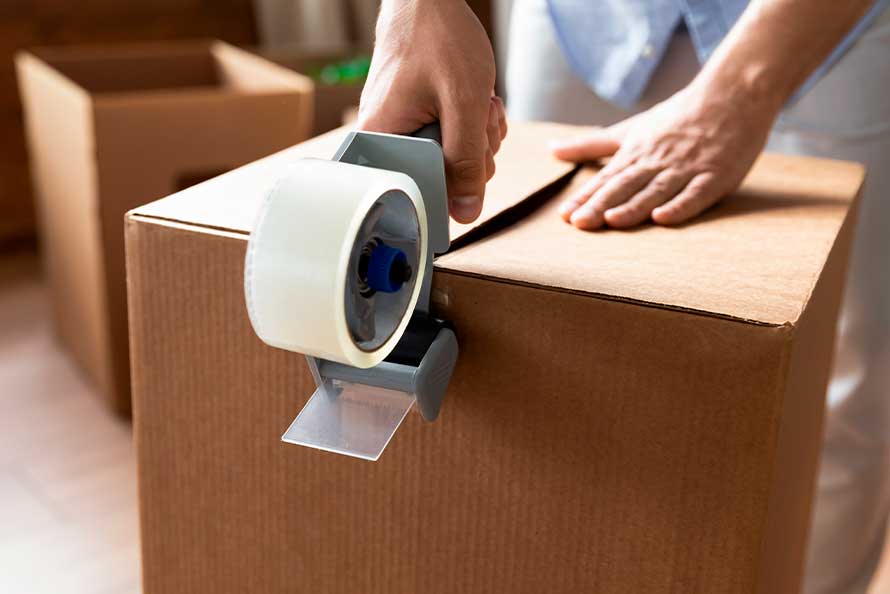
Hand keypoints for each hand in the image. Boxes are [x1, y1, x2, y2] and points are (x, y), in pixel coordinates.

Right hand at [357, 0, 506, 222]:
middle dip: (474, 154)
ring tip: (480, 102)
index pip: (419, 193)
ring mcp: (402, 128)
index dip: (456, 187)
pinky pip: (451, 138)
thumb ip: (466, 162)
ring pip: (451, 159)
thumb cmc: (440, 39)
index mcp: (382, 141)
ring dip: (478, 136)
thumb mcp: (465, 105)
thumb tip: (465, 214)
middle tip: (481, 118)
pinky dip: (472, 123)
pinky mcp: (417, 117)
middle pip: (440, 178)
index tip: (475, 160)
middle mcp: (385, 139)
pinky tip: (477, 100)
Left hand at [551, 80, 779, 229]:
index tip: (565, 215)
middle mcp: (657, 161)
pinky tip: (663, 219)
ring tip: (613, 220)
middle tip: (580, 223)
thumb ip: (592, 144)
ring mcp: (686, 169)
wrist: (733, 94)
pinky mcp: (715, 176)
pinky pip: (695, 194)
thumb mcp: (630, 129)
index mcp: (636, 152)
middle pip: (626, 186)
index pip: (606, 178)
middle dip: (602, 205)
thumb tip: (552, 150)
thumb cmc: (678, 117)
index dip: (586, 197)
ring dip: (635, 206)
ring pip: (656, 190)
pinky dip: (680, 206)